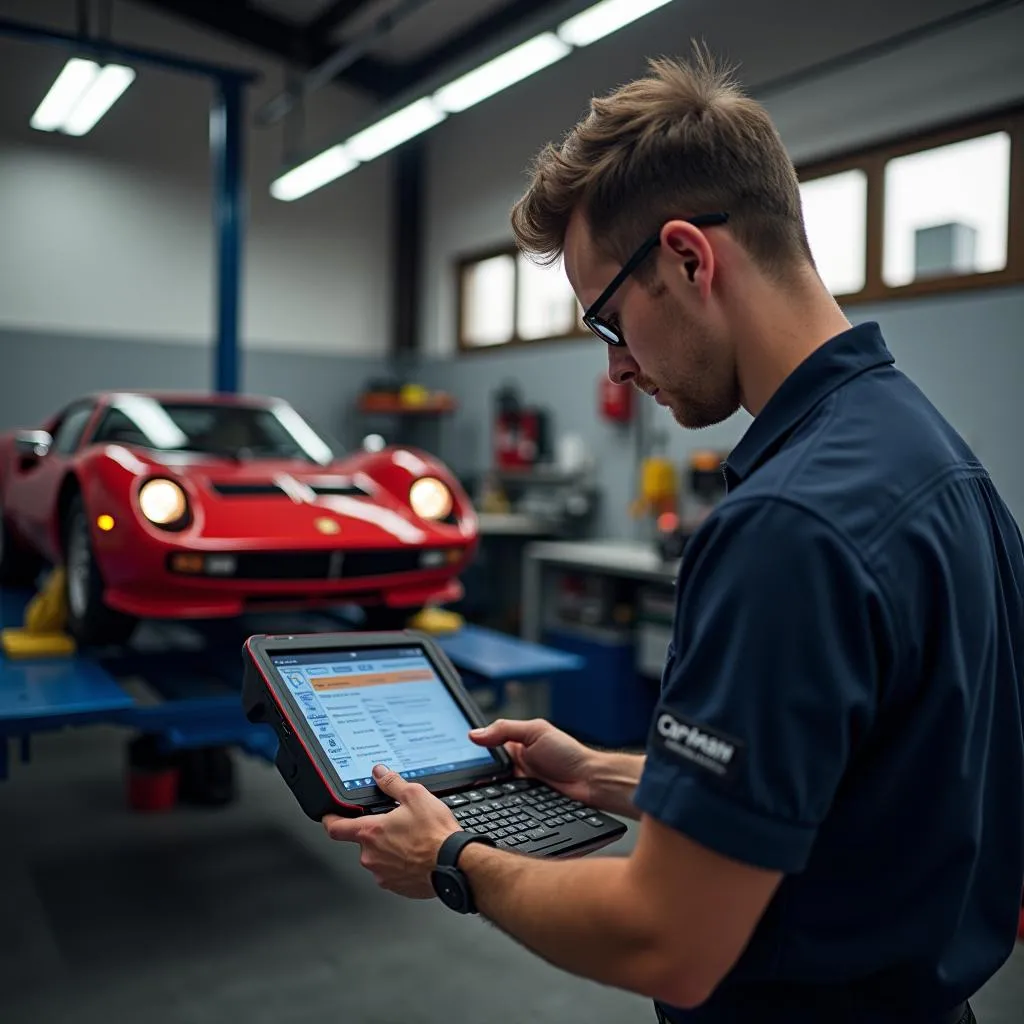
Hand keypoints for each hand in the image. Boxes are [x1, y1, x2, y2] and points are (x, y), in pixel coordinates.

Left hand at [323, 764, 460, 898]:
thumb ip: (392, 784)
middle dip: (378, 832)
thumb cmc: (436, 835)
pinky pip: (393, 872)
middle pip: (364, 841)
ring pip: (380, 857)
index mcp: (371, 833)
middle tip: (398, 824)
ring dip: (391, 848)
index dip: (330, 819)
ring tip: (413, 840)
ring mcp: (383, 874)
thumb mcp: (415, 796)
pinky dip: (402, 864)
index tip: (329, 816)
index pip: (336, 828)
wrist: (454, 864)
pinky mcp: (397, 887)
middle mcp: (372, 856)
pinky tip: (418, 855)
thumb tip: (380, 774)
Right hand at [469, 718, 596, 804]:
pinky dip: (499, 803)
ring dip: (486, 790)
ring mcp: (520, 783)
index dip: (473, 750)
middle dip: (476, 773)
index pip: (487, 745)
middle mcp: (516, 763)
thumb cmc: (568, 753)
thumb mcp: (535, 732)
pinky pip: (506, 802)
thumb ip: (505, 730)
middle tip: (462, 777)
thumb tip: (475, 734)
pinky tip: (491, 804)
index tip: (457, 757)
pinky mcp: (525, 801)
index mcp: (516, 743)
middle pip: (487, 769)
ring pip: (494, 788)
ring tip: (472, 790)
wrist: (590, 782)